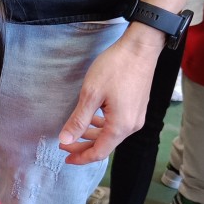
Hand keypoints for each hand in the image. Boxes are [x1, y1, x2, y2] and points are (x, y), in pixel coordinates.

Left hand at [59, 23, 162, 163]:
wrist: (140, 47)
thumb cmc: (116, 67)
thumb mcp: (91, 94)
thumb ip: (78, 120)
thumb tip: (65, 140)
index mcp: (120, 126)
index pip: (98, 152)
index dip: (80, 157)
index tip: (63, 155)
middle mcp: (132, 126)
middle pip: (105, 145)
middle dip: (83, 146)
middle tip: (64, 143)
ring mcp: (137, 117)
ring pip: (111, 135)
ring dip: (92, 135)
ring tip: (75, 131)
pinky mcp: (137, 107)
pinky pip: (118, 124)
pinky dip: (103, 126)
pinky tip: (93, 119)